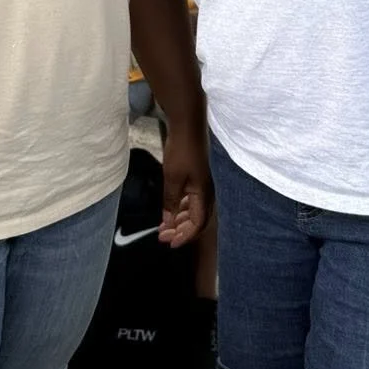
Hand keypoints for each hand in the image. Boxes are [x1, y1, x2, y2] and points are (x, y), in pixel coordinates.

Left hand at [160, 126, 210, 247]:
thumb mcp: (172, 179)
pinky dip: (180, 207)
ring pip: (193, 210)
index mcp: (203, 195)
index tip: (170, 244)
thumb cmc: (181, 151)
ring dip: (179, 220)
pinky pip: (190, 199)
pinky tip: (170, 209)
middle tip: (163, 237)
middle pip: (197, 219)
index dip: (185, 236)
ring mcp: (202, 184)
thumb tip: (169, 223)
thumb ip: (171, 202)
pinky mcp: (196, 177)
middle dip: (180, 231)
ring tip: (164, 226)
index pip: (198, 224)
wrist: (187, 125)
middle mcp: (206, 192)